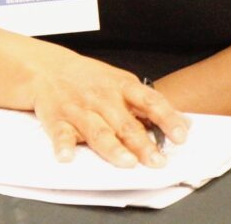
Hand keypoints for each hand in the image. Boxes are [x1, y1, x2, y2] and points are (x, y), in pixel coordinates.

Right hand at [29, 55, 188, 167]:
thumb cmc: (89, 79)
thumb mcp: (121, 83)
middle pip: (126, 123)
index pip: (150, 101)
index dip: (167, 118)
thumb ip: (147, 103)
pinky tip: (67, 157)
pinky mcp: (57, 119)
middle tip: (157, 161)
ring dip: (113, 148)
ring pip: (98, 131)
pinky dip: (63, 145)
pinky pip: (60, 134)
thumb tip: (183, 123)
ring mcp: (79, 109)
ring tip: (127, 162)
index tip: (181, 135)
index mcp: (122, 87)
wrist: (47, 67)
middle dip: (143, 144)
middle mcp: (102, 98)